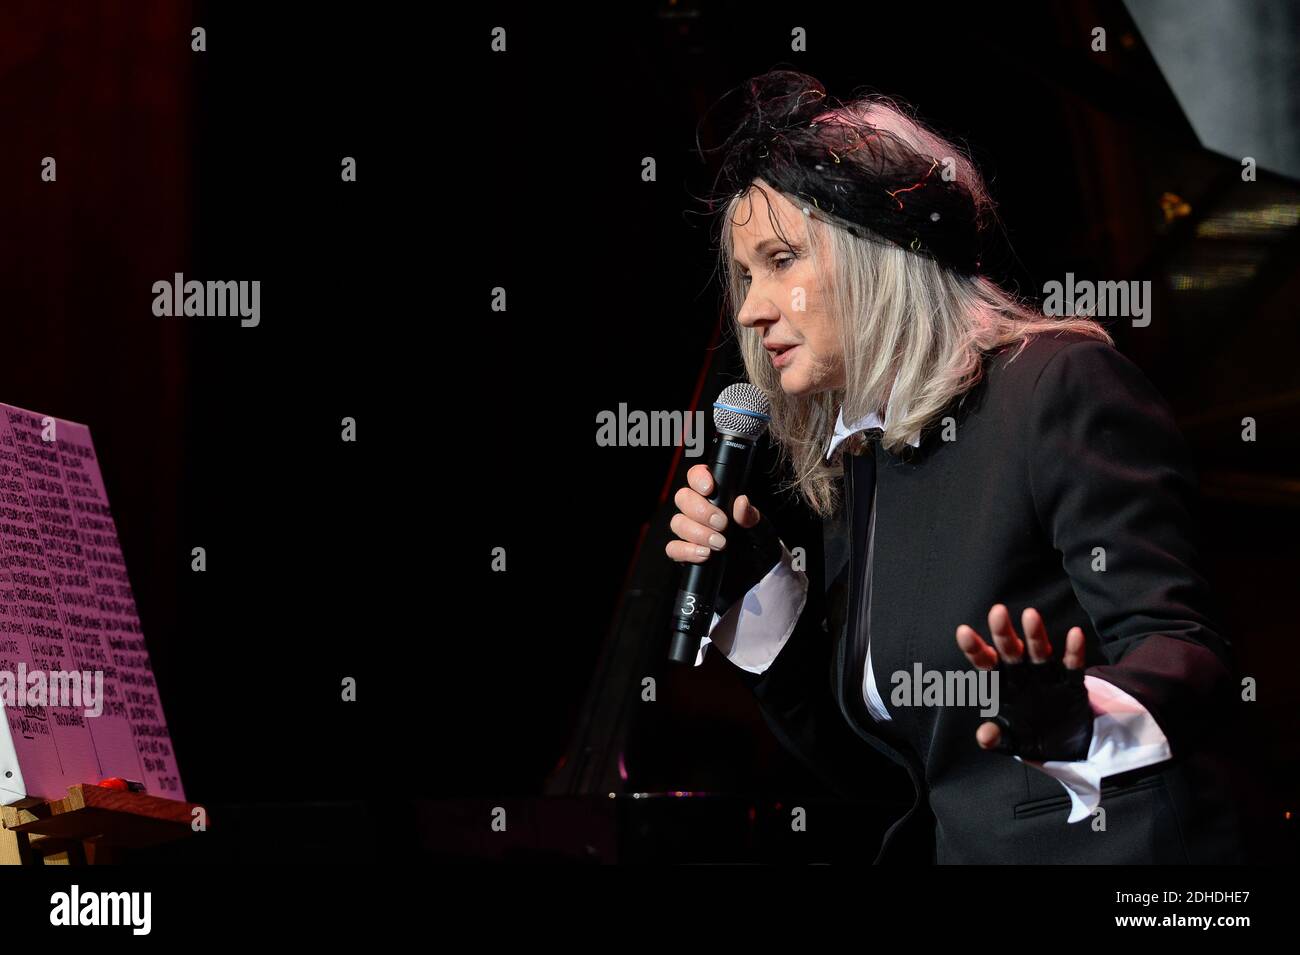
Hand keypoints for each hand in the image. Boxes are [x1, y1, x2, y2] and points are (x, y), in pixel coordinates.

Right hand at [664, 464, 761, 563]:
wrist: (756, 575)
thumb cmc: (757, 546)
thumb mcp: (761, 529)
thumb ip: (750, 516)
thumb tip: (741, 502)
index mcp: (717, 495)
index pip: (697, 476)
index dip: (699, 478)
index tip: (709, 489)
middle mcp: (700, 510)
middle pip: (683, 498)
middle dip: (701, 511)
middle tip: (722, 524)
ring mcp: (691, 531)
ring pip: (677, 522)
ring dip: (698, 533)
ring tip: (719, 544)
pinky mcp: (685, 552)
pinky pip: (673, 547)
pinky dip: (687, 551)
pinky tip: (705, 554)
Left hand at [955, 604, 1092, 761]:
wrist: (1063, 745)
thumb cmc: (1027, 735)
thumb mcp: (1011, 740)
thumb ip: (998, 738)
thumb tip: (984, 737)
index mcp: (1002, 685)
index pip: (985, 664)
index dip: (975, 649)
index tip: (963, 632)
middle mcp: (1022, 675)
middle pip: (1010, 651)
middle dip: (1003, 633)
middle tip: (997, 611)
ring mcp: (1046, 676)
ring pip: (1039, 652)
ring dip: (1035, 635)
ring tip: (1030, 615)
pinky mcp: (1071, 683)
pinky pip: (1072, 665)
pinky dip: (1074, 651)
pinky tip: (1075, 634)